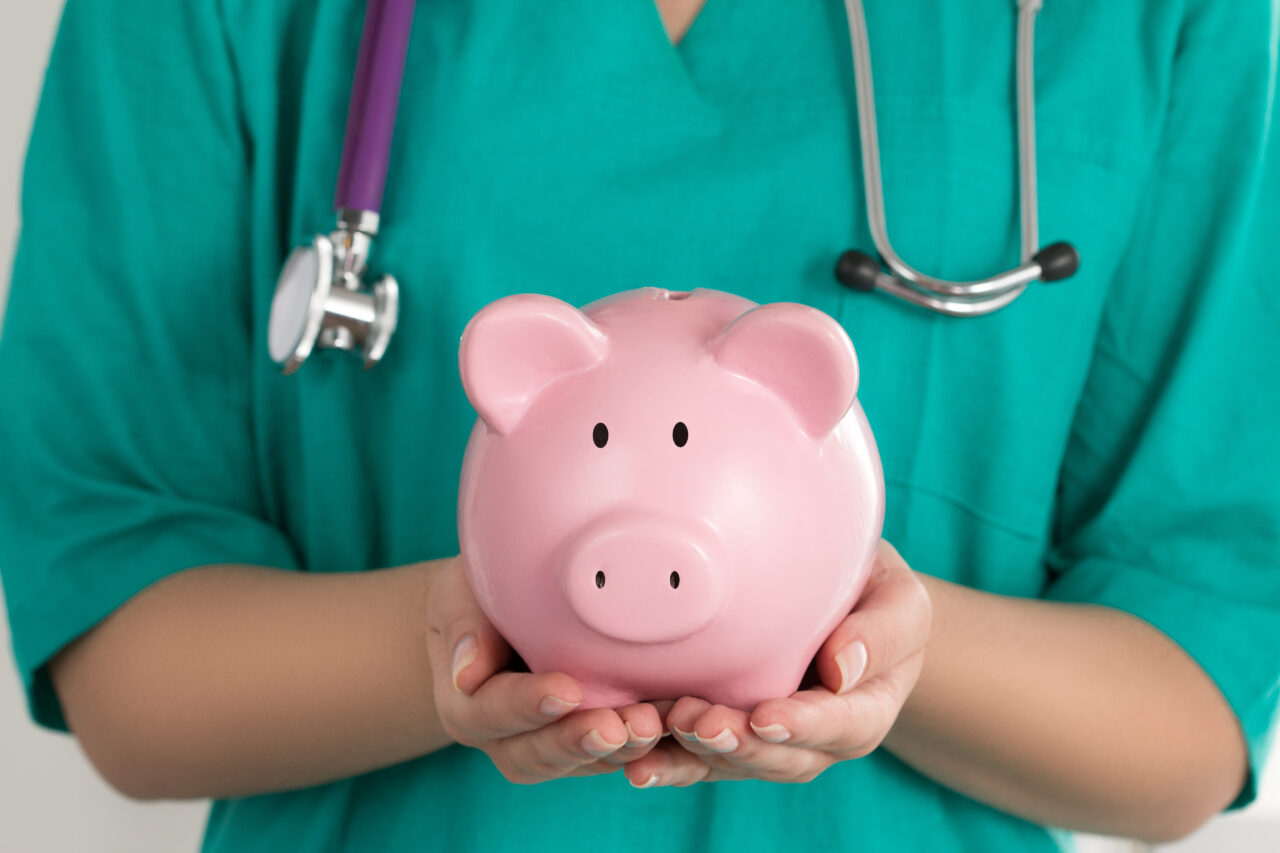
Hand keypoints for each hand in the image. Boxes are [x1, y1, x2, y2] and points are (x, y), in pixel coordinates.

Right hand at [425, 557, 664, 783]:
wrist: (499, 611)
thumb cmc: (479, 594)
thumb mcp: (460, 594)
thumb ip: (465, 624)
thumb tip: (467, 672)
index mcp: (466, 702)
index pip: (489, 712)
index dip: (526, 705)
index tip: (565, 689)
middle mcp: (503, 737)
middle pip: (533, 755)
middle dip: (576, 741)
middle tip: (616, 726)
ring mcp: (546, 744)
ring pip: (579, 763)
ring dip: (618, 750)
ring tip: (651, 726)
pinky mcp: (587, 741)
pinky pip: (613, 754)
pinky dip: (643, 746)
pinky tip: (673, 725)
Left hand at [622, 541, 929, 786]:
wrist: (840, 593)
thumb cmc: (874, 591)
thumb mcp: (898, 598)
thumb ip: (882, 630)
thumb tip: (844, 667)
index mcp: (864, 709)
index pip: (841, 725)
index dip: (803, 726)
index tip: (768, 716)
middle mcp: (815, 739)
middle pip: (779, 758)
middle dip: (738, 745)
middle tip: (700, 722)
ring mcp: (766, 740)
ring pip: (731, 764)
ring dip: (692, 755)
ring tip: (656, 733)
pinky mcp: (725, 732)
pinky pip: (695, 755)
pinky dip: (665, 758)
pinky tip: (632, 757)